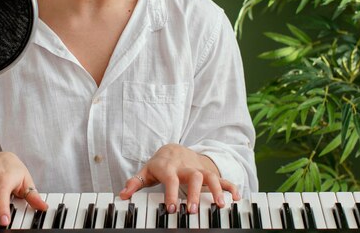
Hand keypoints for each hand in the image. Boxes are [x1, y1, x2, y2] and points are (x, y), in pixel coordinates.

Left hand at [119, 144, 239, 213]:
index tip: (172, 208)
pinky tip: (236, 198)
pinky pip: (223, 178)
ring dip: (216, 190)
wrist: (174, 149)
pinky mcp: (209, 172)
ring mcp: (199, 169)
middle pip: (193, 176)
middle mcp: (185, 167)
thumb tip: (122, 195)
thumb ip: (135, 183)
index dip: (171, 193)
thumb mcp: (146, 172)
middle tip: (193, 211)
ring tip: (220, 205)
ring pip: (210, 176)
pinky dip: (231, 187)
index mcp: (169, 167)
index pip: (170, 179)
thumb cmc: (159, 164)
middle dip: (194, 194)